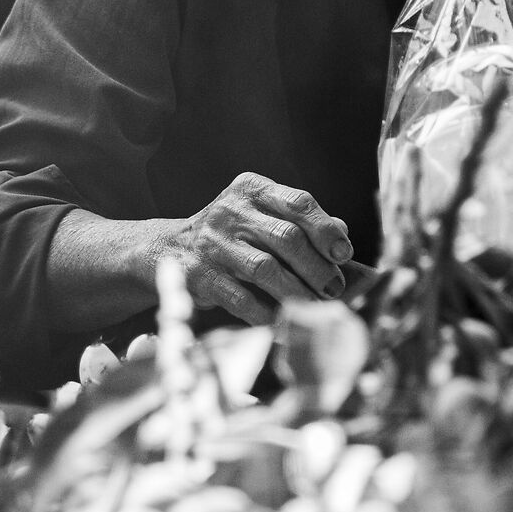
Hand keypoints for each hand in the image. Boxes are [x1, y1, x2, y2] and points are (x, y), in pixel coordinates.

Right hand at [173, 174, 352, 323]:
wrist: (168, 248)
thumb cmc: (232, 234)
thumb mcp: (261, 215)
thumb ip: (300, 223)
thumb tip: (341, 236)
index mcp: (251, 189)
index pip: (298, 202)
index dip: (326, 229)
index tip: (344, 253)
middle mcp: (231, 211)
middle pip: (286, 238)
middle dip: (317, 267)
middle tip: (334, 288)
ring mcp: (213, 244)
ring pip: (265, 269)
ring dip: (297, 292)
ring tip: (317, 307)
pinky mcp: (199, 275)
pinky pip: (241, 299)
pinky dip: (267, 313)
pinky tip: (284, 323)